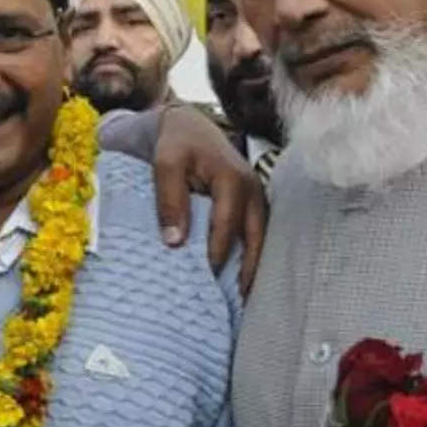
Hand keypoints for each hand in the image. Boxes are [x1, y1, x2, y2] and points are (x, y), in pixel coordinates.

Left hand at [152, 104, 266, 293]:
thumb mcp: (165, 165)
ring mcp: (257, 194)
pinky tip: (242, 274)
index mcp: (232, 179)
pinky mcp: (253, 200)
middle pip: (255, 236)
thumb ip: (169, 200)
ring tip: (244, 296)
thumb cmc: (176, 144)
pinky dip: (251, 252)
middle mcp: (252, 188)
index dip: (218, 253)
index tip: (207, 278)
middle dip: (249, 269)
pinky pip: (256, 230)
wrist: (188, 125)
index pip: (227, 225)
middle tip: (239, 300)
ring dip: (254, 264)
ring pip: (260, 236)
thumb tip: (174, 241)